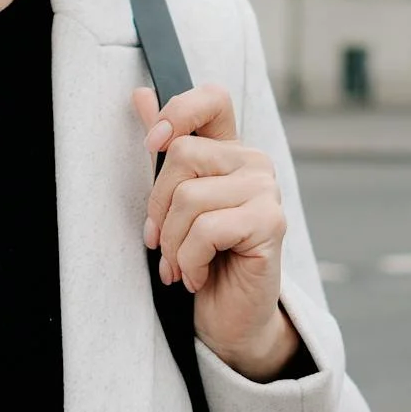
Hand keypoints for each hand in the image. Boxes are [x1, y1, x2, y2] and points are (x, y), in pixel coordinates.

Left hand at [136, 85, 300, 381]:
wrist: (230, 316)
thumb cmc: (202, 257)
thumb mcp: (174, 201)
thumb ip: (164, 146)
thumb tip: (140, 95)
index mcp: (229, 150)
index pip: (212, 98)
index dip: (178, 111)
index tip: (152, 143)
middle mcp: (252, 162)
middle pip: (181, 156)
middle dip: (158, 208)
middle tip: (161, 244)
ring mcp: (266, 190)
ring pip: (189, 197)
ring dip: (172, 243)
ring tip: (179, 265)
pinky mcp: (271, 222)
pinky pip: (206, 230)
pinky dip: (190, 259)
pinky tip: (197, 276)